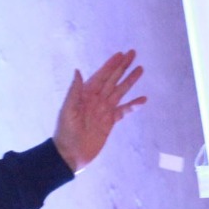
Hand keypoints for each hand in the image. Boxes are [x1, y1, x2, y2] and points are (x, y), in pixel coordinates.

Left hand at [53, 50, 145, 173]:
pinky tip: (143, 99)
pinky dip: (133, 105)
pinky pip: (124, 111)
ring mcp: (104, 111)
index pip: (101, 76)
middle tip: (133, 54)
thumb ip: (74, 91)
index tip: (120, 54)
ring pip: (120, 92)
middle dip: (122, 67)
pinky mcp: (109, 122)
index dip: (110, 65)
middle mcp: (96, 100)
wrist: (70, 154)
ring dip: (129, 81)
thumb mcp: (67, 110)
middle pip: (112, 80)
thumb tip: (78, 71)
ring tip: (140, 70)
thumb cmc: (65, 132)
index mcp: (85, 95)